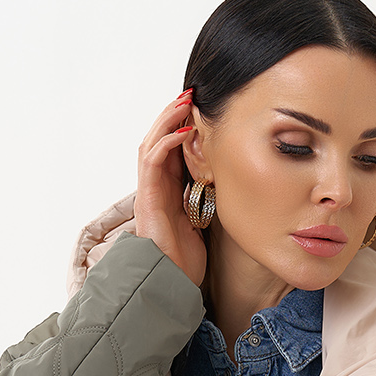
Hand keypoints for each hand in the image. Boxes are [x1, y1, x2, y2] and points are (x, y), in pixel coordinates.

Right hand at [133, 92, 207, 289]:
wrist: (171, 282)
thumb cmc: (186, 258)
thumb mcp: (204, 220)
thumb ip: (208, 199)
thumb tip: (228, 181)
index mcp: (169, 190)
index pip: (173, 148)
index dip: (183, 125)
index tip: (201, 108)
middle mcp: (156, 187)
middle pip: (159, 139)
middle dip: (173, 114)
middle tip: (191, 94)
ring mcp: (149, 191)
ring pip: (152, 143)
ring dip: (167, 120)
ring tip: (185, 102)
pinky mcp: (147, 198)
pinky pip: (152, 161)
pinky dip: (166, 142)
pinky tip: (183, 131)